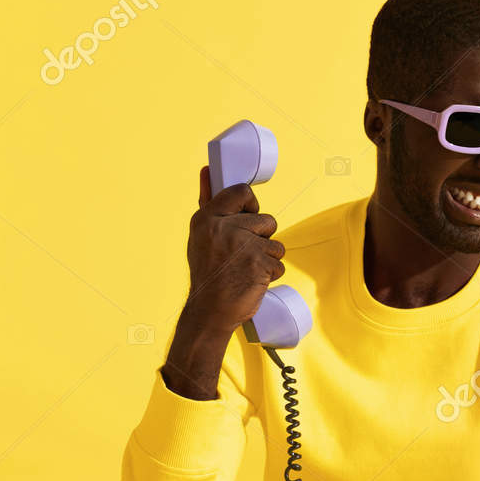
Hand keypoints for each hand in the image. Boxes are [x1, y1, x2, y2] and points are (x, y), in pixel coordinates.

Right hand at [183, 164, 285, 336]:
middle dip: (262, 238)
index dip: (251, 205)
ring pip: (276, 243)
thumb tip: (207, 170)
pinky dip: (271, 274)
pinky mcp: (260, 264)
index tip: (248, 218)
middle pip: (267, 220)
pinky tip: (253, 281)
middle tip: (244, 255)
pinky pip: (279, 263)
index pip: (242, 192)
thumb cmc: (207, 272)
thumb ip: (208, 202)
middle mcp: (224, 228)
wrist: (210, 310)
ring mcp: (243, 246)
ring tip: (248, 269)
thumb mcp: (200, 235)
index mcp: (207, 218)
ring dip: (268, 258)